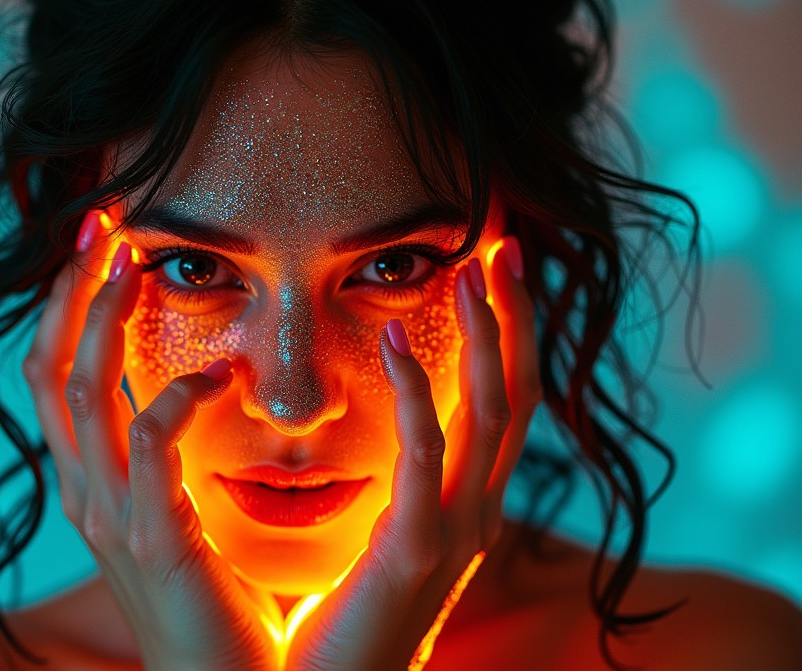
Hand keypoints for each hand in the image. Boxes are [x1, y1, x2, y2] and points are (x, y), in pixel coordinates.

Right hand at [22, 210, 277, 670]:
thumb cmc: (216, 596)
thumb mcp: (179, 513)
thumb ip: (172, 457)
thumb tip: (198, 383)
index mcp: (92, 482)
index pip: (55, 375)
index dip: (70, 305)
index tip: (105, 243)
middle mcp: (85, 492)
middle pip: (49, 367)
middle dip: (72, 289)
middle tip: (106, 222)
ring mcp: (112, 516)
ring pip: (81, 392)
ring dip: (104, 317)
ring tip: (136, 262)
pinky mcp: (156, 540)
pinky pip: (150, 447)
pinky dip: (176, 398)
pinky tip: (222, 375)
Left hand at [283, 236, 541, 670]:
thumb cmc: (343, 617)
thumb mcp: (381, 538)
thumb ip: (396, 487)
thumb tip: (386, 433)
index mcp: (467, 505)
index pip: (507, 404)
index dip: (511, 336)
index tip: (494, 270)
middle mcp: (478, 514)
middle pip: (519, 396)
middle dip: (514, 319)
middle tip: (501, 246)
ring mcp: (454, 533)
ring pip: (492, 415)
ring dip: (487, 337)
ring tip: (471, 271)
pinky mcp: (413, 552)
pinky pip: (427, 458)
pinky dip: (420, 395)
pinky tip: (399, 343)